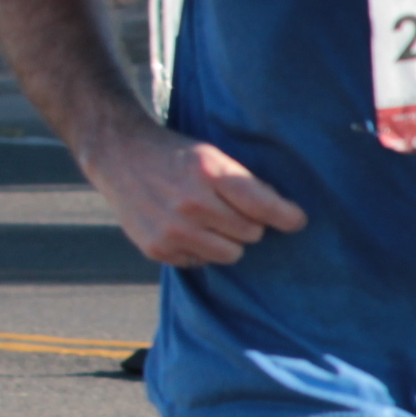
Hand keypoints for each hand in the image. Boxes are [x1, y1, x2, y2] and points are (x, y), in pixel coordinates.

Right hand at [87, 128, 306, 267]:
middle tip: (229, 208)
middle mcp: (191, 203)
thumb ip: (245, 183)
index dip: (287, 216)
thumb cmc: (176, 155)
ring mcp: (172, 229)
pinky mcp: (157, 249)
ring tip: (210, 220)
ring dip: (228, 240)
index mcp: (208, 173)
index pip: (263, 206)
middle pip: (251, 233)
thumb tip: (284, 214)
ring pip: (231, 254)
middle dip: (248, 223)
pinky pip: (202, 262)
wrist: (118, 154)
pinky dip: (200, 250)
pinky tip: (184, 228)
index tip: (297, 220)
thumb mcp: (212, 156)